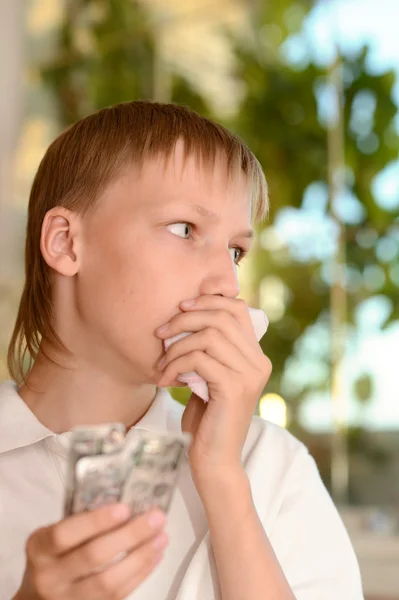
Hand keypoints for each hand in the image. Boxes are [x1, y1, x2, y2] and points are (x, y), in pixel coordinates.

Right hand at [15, 504, 167, 599]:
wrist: (39, 597)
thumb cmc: (54, 556)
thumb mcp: (54, 535)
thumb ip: (81, 521)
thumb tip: (127, 501)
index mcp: (39, 548)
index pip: (65, 534)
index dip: (96, 521)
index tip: (124, 508)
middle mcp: (50, 577)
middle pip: (93, 557)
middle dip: (129, 536)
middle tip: (155, 518)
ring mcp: (69, 599)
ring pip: (109, 582)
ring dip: (141, 557)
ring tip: (161, 537)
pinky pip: (118, 594)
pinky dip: (140, 573)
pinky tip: (155, 555)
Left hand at [155, 295, 271, 482]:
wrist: (214, 460)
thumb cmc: (206, 419)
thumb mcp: (208, 377)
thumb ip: (207, 350)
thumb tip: (186, 316)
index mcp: (255, 356)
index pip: (237, 309)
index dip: (208, 301)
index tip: (180, 308)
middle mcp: (258, 362)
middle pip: (221, 317)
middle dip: (184, 320)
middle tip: (159, 333)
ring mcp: (249, 375)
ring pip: (208, 336)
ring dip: (176, 346)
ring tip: (162, 364)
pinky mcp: (234, 388)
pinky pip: (199, 359)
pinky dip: (176, 365)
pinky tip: (165, 380)